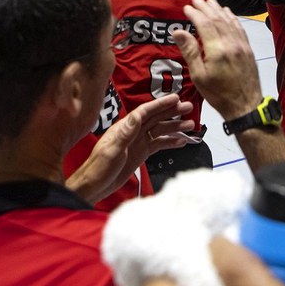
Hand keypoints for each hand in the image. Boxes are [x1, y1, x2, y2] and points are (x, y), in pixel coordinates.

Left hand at [67, 95, 194, 203]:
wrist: (94, 187)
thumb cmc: (98, 169)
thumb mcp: (112, 151)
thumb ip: (125, 133)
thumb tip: (137, 115)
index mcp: (124, 128)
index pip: (145, 112)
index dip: (160, 104)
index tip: (175, 99)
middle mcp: (132, 133)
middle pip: (155, 118)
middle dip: (172, 112)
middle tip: (188, 107)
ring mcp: (138, 142)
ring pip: (160, 130)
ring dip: (175, 127)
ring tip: (190, 125)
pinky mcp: (141, 153)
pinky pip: (158, 144)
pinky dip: (170, 142)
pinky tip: (181, 141)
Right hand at [174, 0, 261, 120]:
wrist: (245, 105)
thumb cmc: (218, 94)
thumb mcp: (199, 76)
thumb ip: (190, 51)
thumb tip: (178, 31)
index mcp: (217, 50)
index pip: (205, 24)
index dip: (195, 14)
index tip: (187, 7)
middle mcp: (232, 43)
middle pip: (218, 19)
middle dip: (207, 8)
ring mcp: (242, 45)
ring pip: (231, 22)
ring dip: (220, 10)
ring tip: (211, 2)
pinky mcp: (248, 49)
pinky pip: (240, 28)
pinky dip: (233, 19)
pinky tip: (229, 15)